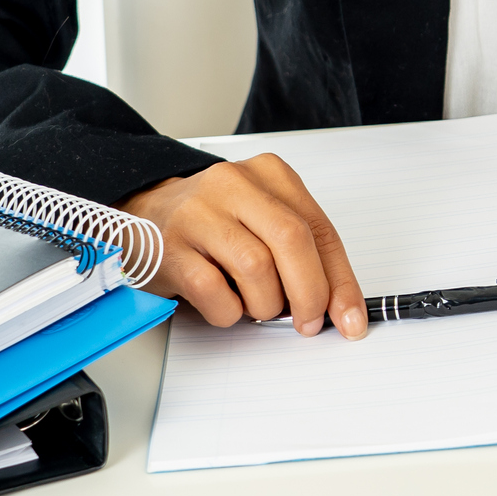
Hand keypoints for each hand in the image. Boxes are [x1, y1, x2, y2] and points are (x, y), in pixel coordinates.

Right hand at [120, 155, 367, 337]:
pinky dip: (229, 311)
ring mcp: (199, 213)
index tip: (350, 317)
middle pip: (292, 240)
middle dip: (309, 292)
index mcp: (270, 174)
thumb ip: (302, 252)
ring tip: (257, 305)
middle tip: (308, 322)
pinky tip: (227, 304)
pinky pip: (213, 291)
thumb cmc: (216, 220)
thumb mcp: (265, 220)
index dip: (340, 280)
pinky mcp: (169, 247)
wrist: (146, 212)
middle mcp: (235, 184)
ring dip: (265, 303)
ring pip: (255, 267)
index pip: (319, 228)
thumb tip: (337, 304)